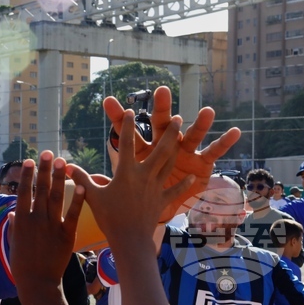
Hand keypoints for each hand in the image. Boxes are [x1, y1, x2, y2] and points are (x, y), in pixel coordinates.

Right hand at [9, 154, 84, 289]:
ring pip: (56, 197)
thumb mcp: (14, 243)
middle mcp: (36, 219)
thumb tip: (13, 212)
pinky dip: (77, 200)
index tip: (30, 161)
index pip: (24, 192)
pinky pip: (73, 214)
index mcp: (22, 220)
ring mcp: (52, 226)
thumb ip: (15, 225)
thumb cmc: (23, 264)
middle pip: (41, 190)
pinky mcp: (67, 235)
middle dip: (44, 170)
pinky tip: (81, 185)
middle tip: (48, 153)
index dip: (28, 176)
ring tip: (63, 162)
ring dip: (59, 178)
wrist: (38, 283)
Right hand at [70, 109, 192, 243]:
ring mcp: (156, 187)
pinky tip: (191, 176)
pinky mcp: (162, 200)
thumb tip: (68, 167)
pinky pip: (175, 190)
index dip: (126, 126)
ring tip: (183, 134)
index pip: (125, 144)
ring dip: (177, 148)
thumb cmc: (109, 217)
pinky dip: (183, 184)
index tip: (130, 111)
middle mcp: (144, 175)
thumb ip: (83, 180)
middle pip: (160, 149)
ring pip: (169, 163)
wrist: (129, 239)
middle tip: (176, 117)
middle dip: (168, 132)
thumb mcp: (92, 197)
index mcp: (126, 172)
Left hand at [104, 86, 240, 221]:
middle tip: (161, 91)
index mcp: (141, 153)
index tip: (108, 102)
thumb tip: (68, 170)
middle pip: (161, 127)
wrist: (158, 213)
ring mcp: (183, 154)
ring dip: (200, 125)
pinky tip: (235, 131)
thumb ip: (93, 179)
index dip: (119, 119)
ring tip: (208, 111)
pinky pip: (213, 153)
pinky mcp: (200, 165)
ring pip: (191, 137)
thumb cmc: (134, 199)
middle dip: (162, 110)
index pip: (127, 134)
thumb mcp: (115, 190)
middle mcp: (162, 148)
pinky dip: (224, 143)